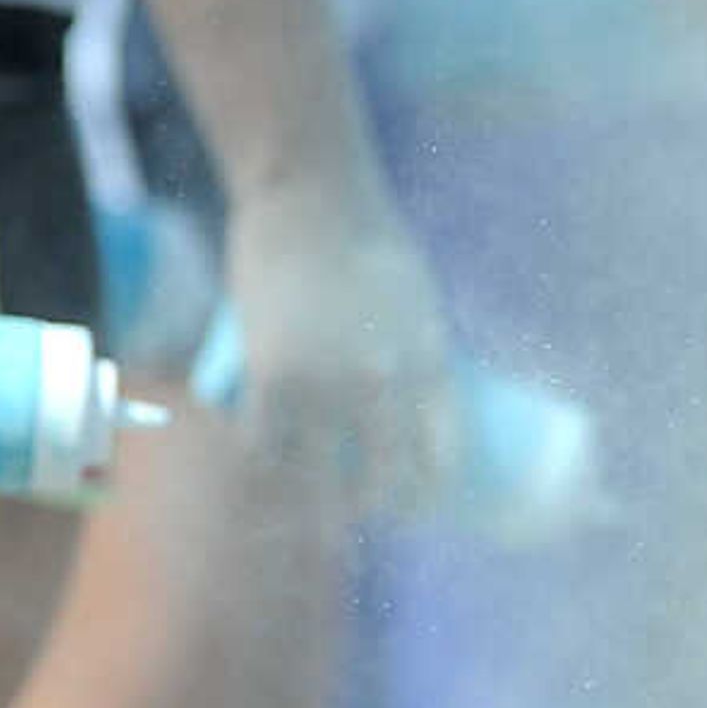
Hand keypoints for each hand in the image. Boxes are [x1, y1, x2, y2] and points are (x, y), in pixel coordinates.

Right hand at [221, 187, 455, 518]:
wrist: (312, 197)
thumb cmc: (371, 239)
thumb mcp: (418, 300)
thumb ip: (416, 350)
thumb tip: (414, 399)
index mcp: (431, 364)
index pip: (444, 457)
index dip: (432, 496)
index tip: (422, 507)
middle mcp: (383, 384)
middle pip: (381, 481)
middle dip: (372, 508)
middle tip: (361, 509)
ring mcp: (324, 385)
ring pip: (316, 478)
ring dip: (311, 506)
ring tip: (310, 509)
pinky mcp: (269, 376)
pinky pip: (263, 445)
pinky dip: (262, 460)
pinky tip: (264, 465)